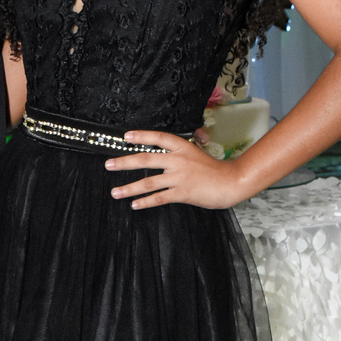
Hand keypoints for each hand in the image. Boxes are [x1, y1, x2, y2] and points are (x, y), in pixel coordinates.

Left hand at [106, 132, 248, 209]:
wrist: (231, 182)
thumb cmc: (214, 170)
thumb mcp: (196, 154)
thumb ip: (179, 156)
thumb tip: (161, 160)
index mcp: (183, 148)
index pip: (158, 138)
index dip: (141, 136)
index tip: (125, 137)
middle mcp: (179, 160)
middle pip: (146, 159)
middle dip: (125, 162)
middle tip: (109, 165)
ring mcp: (180, 177)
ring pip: (148, 182)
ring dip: (129, 187)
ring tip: (115, 192)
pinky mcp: (183, 192)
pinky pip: (159, 198)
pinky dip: (145, 202)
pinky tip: (134, 204)